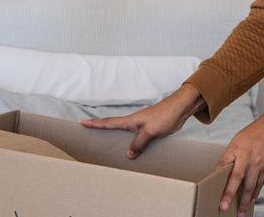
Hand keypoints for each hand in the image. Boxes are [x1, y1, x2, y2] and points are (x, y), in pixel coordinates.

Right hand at [81, 82, 202, 157]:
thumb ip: (139, 143)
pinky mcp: (149, 129)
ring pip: (124, 133)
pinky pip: (135, 137)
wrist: (181, 108)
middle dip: (100, 129)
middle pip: (113, 126)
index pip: (109, 122)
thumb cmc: (166, 115)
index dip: (96, 124)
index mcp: (131, 120)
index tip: (82, 123)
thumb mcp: (150, 131)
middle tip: (87, 132)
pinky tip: (131, 150)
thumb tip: (127, 155)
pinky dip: (130, 142)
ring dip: (115, 137)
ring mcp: (141, 125)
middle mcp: (134, 122)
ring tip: (104, 144)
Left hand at [217, 106, 263, 216]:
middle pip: (237, 179)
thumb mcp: (239, 139)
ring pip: (251, 185)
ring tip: (241, 212)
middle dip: (230, 194)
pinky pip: (260, 183)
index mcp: (236, 148)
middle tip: (224, 207)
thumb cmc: (257, 131)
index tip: (210, 190)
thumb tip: (226, 170)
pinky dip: (256, 193)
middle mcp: (247, 156)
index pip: (222, 165)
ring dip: (245, 200)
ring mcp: (259, 162)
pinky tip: (252, 200)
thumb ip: (233, 155)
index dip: (216, 178)